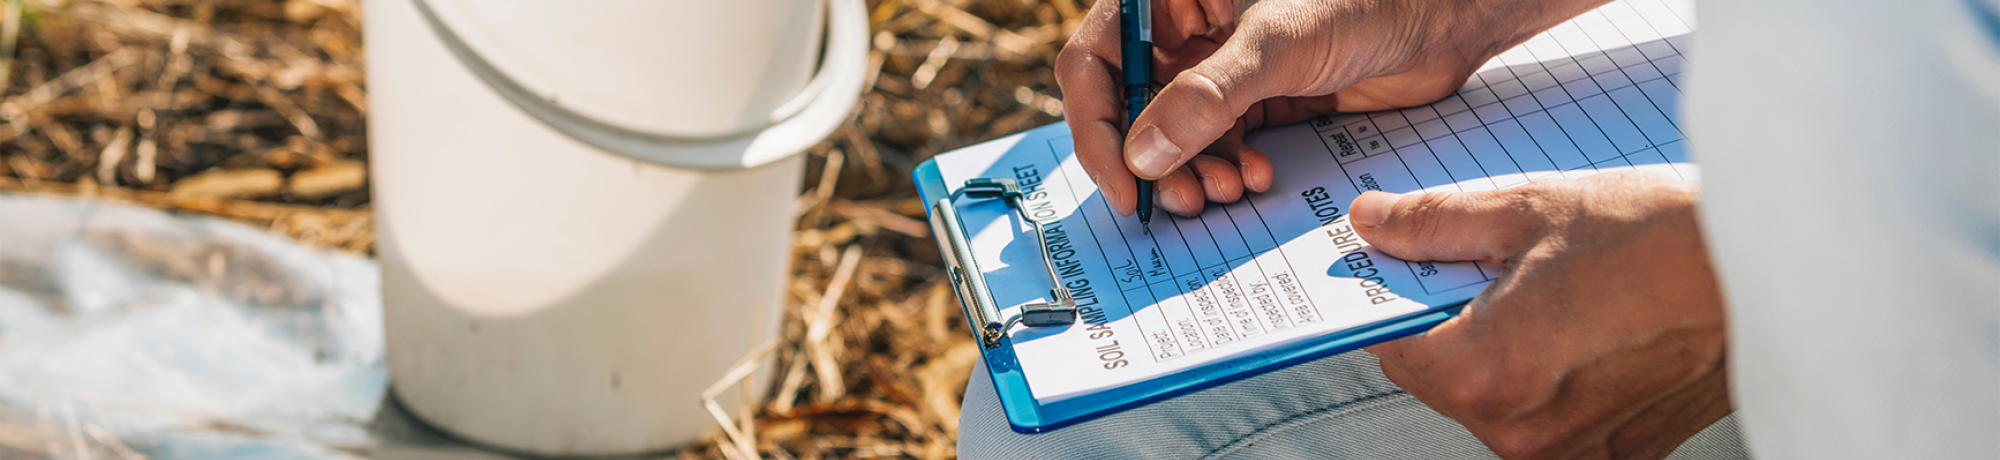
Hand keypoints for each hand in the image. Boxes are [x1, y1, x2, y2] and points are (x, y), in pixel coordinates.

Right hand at [1058, 0, 1610, 216]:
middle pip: (1129, 107)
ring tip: (1224, 192)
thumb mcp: (1279, 44)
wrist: (1444, 16)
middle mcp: (1187, 31)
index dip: (1096, 124)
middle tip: (1180, 201)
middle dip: (1149, 161)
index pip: (1095, 59)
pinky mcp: (1258, 101)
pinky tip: (1256, 178)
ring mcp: (1221, 69)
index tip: (1123, 182)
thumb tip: (1142, 156)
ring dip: (1190, 174)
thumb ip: (1208, 97)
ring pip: (1173, 136)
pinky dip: (1227, 170)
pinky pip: (1218, 147)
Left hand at [1352, 172, 1728, 458]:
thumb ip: (1435, 226)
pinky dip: (1557, 379)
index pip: (1392, 346)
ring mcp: (1575, 454)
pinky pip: (1555, 421)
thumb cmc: (1663, 237)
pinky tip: (1592, 330)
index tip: (1408, 268)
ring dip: (1507, 353)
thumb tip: (1374, 225)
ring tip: (1560, 294)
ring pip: (1498, 402)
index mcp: (1487, 374)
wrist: (1774, 266)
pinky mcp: (1622, 457)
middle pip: (1444, 379)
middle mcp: (1524, 433)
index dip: (1395, 300)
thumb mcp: (1528, 210)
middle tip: (1499, 268)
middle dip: (1455, 324)